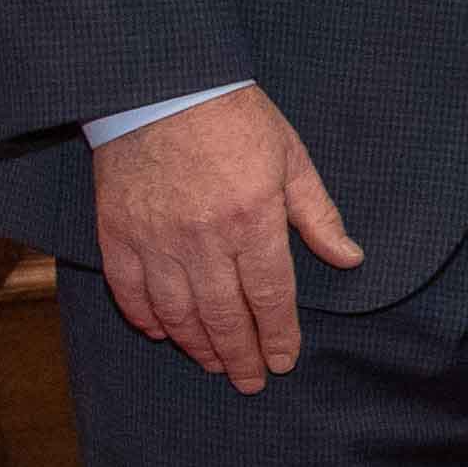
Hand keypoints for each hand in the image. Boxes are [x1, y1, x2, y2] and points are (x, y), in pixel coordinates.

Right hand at [90, 85, 361, 390]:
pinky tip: (164, 334)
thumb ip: (318, 215)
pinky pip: (130, 292)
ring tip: (215, 364)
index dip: (279, 335)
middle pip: (225, 316)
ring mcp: (157, 239)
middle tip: (250, 381)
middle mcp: (204, 239)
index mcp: (253, 220)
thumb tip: (349, 258)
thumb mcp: (291, 158)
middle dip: (241, 356)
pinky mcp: (118, 233)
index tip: (283, 362)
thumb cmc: (234, 118)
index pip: (271, 296)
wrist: (160, 85)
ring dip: (199, 346)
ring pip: (178, 313)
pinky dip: (147, 319)